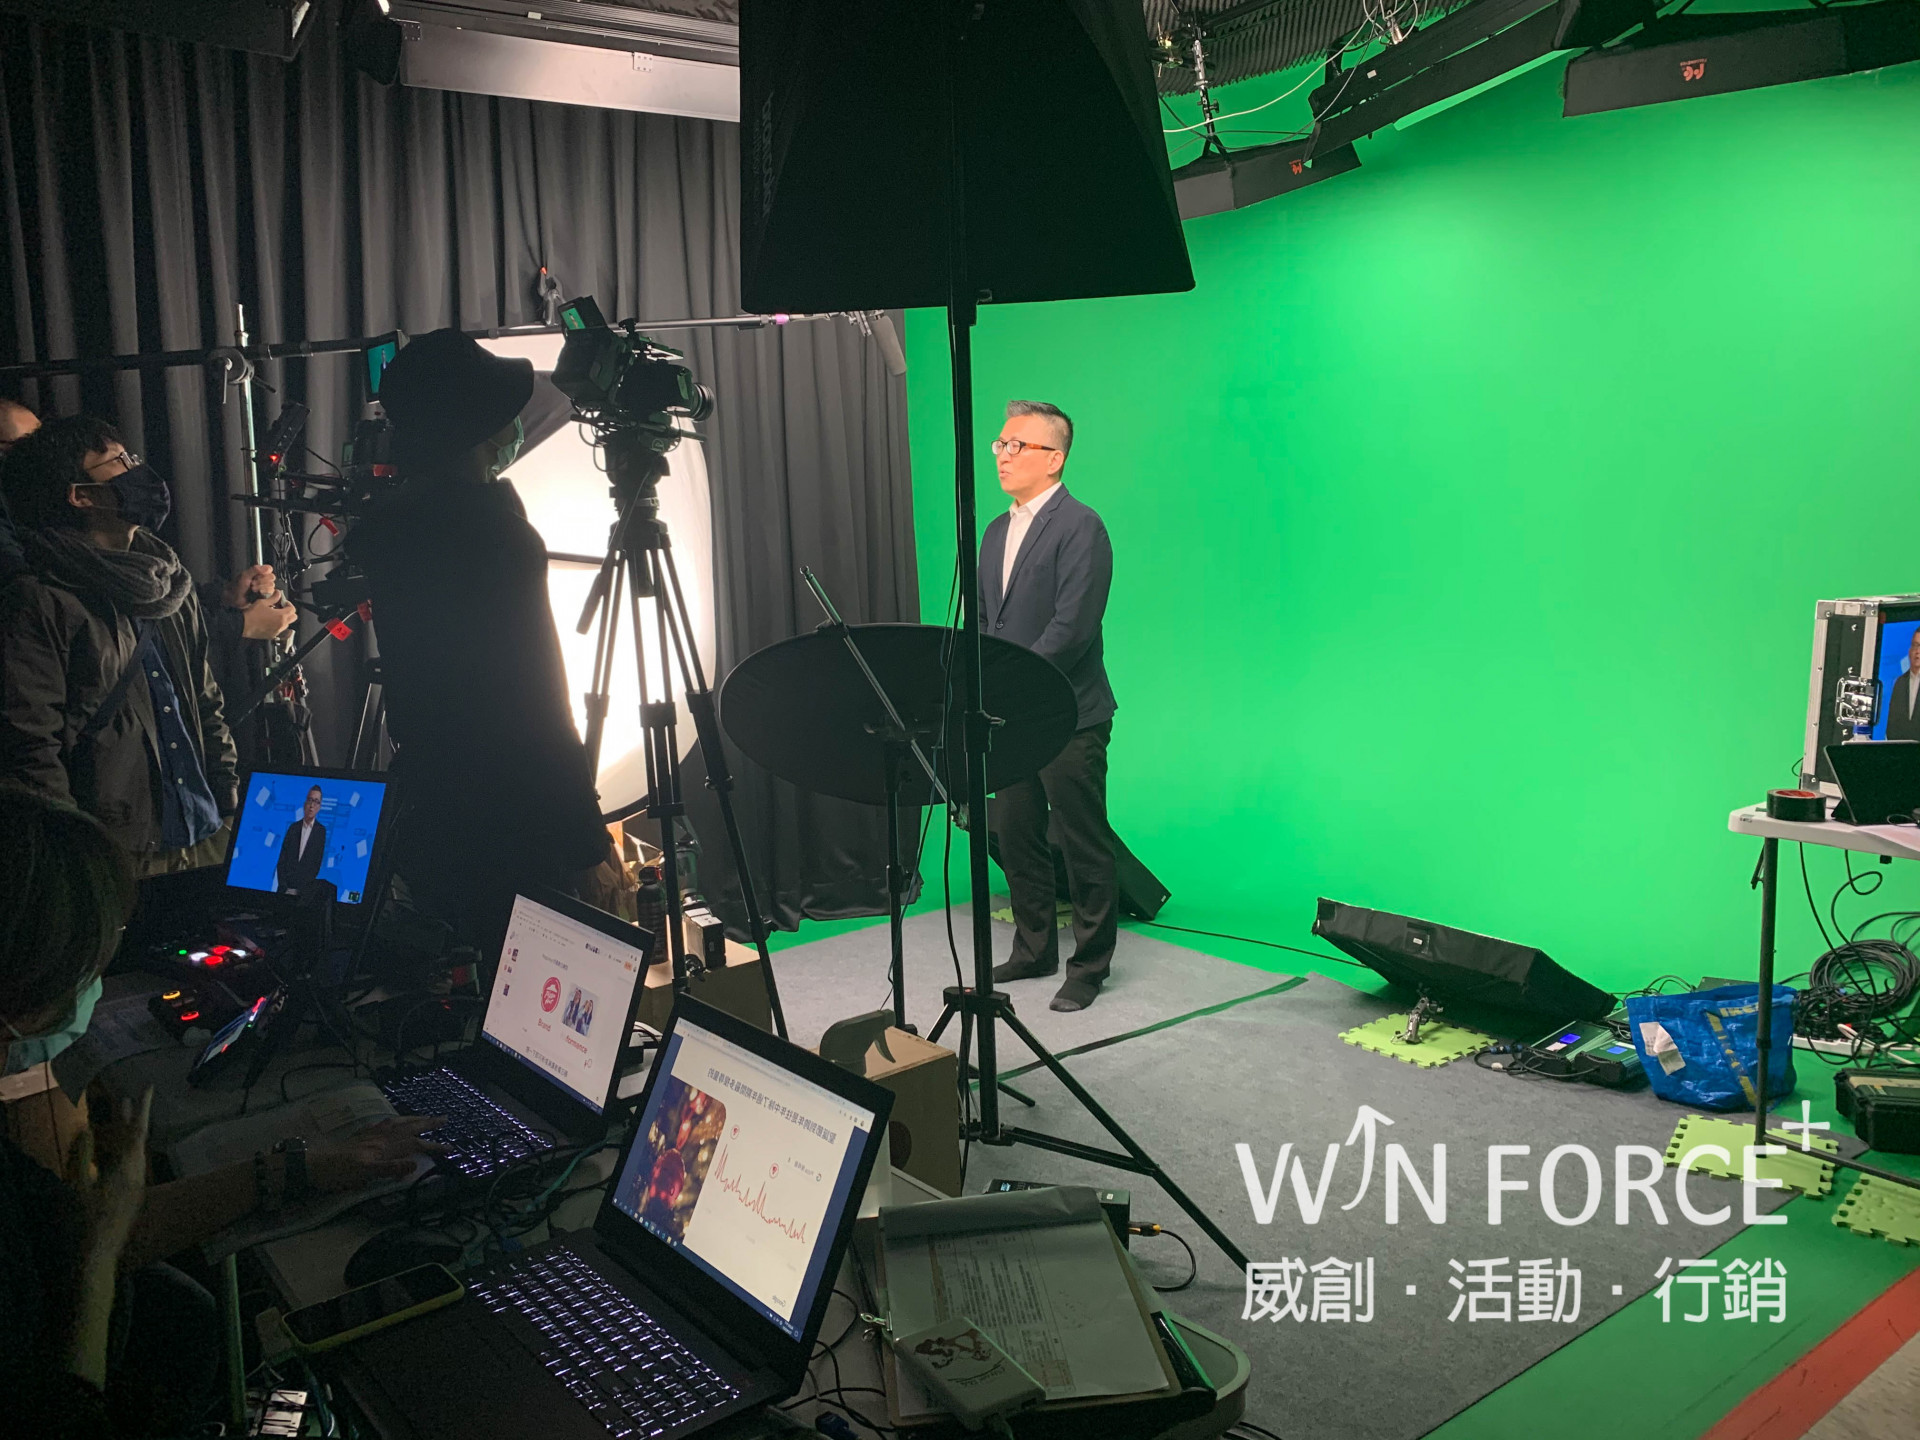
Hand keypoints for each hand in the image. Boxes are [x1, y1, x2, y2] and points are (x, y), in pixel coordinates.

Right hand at [66, 1086, 152, 1267]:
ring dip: (127, 1135)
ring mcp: (137, 1185)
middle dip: (132, 1119)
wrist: (98, 1253)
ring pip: (136, 1152)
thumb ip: (83, 1156)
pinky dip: (124, 1151)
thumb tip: (87, 1130)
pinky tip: (116, 1150)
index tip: (148, 1089)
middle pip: (137, 1140)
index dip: (142, 1110)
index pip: (137, 1132)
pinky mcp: (132, 1195)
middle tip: (126, 1099)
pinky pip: (132, 1165)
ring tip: (120, 1118)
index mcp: (127, 1169)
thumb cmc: (86, 1220)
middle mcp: (137, 1174)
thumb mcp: (79, 1185)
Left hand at [223, 564, 276, 608]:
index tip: (256, 576)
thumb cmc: (237, 586)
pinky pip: (271, 592)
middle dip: (261, 581)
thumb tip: (267, 568)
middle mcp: (262, 578)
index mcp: (258, 572)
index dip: (264, 573)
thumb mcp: (245, 576)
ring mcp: (264, 586)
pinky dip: (263, 592)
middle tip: (252, 584)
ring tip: (252, 589)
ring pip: (271, 585)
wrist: (234, 598)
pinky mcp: (266, 594)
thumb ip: (255, 570)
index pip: (269, 569)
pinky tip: (257, 593)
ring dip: (261, 587)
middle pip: (271, 577)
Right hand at [240, 590, 295, 639]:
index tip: (283, 602)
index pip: (292, 609)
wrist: (243, 625)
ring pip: (287, 624)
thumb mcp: (263, 602)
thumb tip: (278, 594)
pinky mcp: (272, 635)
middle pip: (293, 617)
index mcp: (281, 616)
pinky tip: (270, 621)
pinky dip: (278, 625)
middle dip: (289, 612)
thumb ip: (273, 598)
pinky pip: (280, 630)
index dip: (288, 604)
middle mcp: (281, 625)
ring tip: (274, 614)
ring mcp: (277, 631)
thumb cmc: (252, 614)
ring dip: (284, 619)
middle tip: (281, 608)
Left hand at [309, 1116, 450, 1192]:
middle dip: (427, 1124)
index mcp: (384, 1146)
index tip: (450, 1148)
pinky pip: (382, 1125)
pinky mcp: (360, 1137)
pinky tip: (391, 1123)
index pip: (414, 1145)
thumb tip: (415, 1163)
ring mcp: (369, 1135)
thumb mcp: (365, 1174)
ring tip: (423, 1117)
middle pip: (408, 1128)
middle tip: (444, 1119)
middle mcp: (380, 1137)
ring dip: (412, 1120)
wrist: (312, 1166)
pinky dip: (393, 1122)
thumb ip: (390, 1168)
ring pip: (396, 1123)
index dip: (433, 1147)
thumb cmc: (339, 1173)